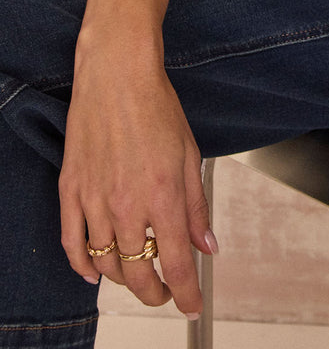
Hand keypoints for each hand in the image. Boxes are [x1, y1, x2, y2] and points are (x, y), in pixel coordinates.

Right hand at [58, 38, 215, 317]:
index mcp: (163, 194)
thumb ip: (196, 205)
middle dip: (154, 292)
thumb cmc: (156, 106)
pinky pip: (72, 243)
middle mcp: (128, 203)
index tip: (192, 305)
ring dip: (122, 279)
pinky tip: (93, 272)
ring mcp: (94, 199)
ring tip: (136, 275)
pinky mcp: (71, 190)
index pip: (176, 262)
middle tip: (164, 293)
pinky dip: (82, 265)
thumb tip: (207, 246)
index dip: (186, 292)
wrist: (117, 73)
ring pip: (105, 263)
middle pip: (138, 272)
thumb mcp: (190, 154)